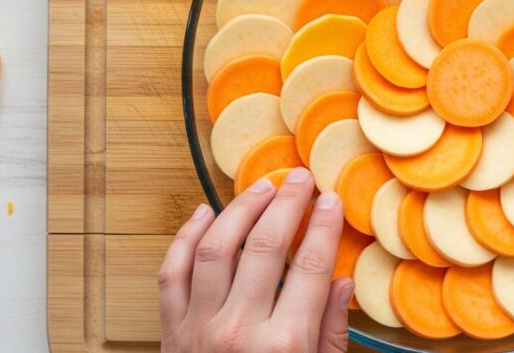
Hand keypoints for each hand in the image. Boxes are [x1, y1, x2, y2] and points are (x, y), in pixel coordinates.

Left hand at [158, 167, 351, 352]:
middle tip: (299, 179)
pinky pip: (173, 274)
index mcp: (285, 344)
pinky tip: (204, 213)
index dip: (324, 227)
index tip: (330, 200)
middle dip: (286, 204)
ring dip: (239, 211)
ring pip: (215, 249)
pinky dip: (185, 238)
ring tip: (260, 189)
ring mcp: (199, 328)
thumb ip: (331, 333)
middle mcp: (239, 329)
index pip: (311, 267)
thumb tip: (341, 284)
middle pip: (264, 247)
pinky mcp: (172, 331)